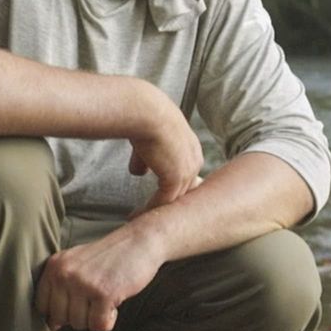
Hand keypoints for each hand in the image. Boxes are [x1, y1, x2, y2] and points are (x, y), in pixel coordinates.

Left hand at [35, 228, 165, 330]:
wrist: (140, 241)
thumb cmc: (110, 256)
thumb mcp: (77, 264)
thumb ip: (60, 289)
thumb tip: (52, 325)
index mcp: (54, 266)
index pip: (42, 306)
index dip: (58, 313)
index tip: (76, 305)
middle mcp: (64, 274)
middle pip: (60, 318)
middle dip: (79, 316)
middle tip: (94, 300)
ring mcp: (83, 283)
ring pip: (79, 324)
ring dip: (95, 317)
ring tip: (105, 298)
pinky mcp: (104, 293)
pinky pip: (99, 325)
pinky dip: (109, 320)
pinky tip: (114, 303)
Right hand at [127, 86, 204, 215]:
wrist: (146, 112)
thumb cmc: (144, 117)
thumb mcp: (149, 139)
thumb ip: (146, 159)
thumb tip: (138, 172)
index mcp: (191, 147)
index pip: (185, 173)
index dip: (173, 185)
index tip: (160, 195)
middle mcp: (194, 159)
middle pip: (185, 188)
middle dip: (170, 201)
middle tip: (154, 214)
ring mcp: (188, 170)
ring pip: (175, 198)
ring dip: (158, 209)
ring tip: (142, 218)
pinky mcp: (176, 178)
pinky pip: (164, 202)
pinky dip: (150, 210)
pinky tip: (136, 216)